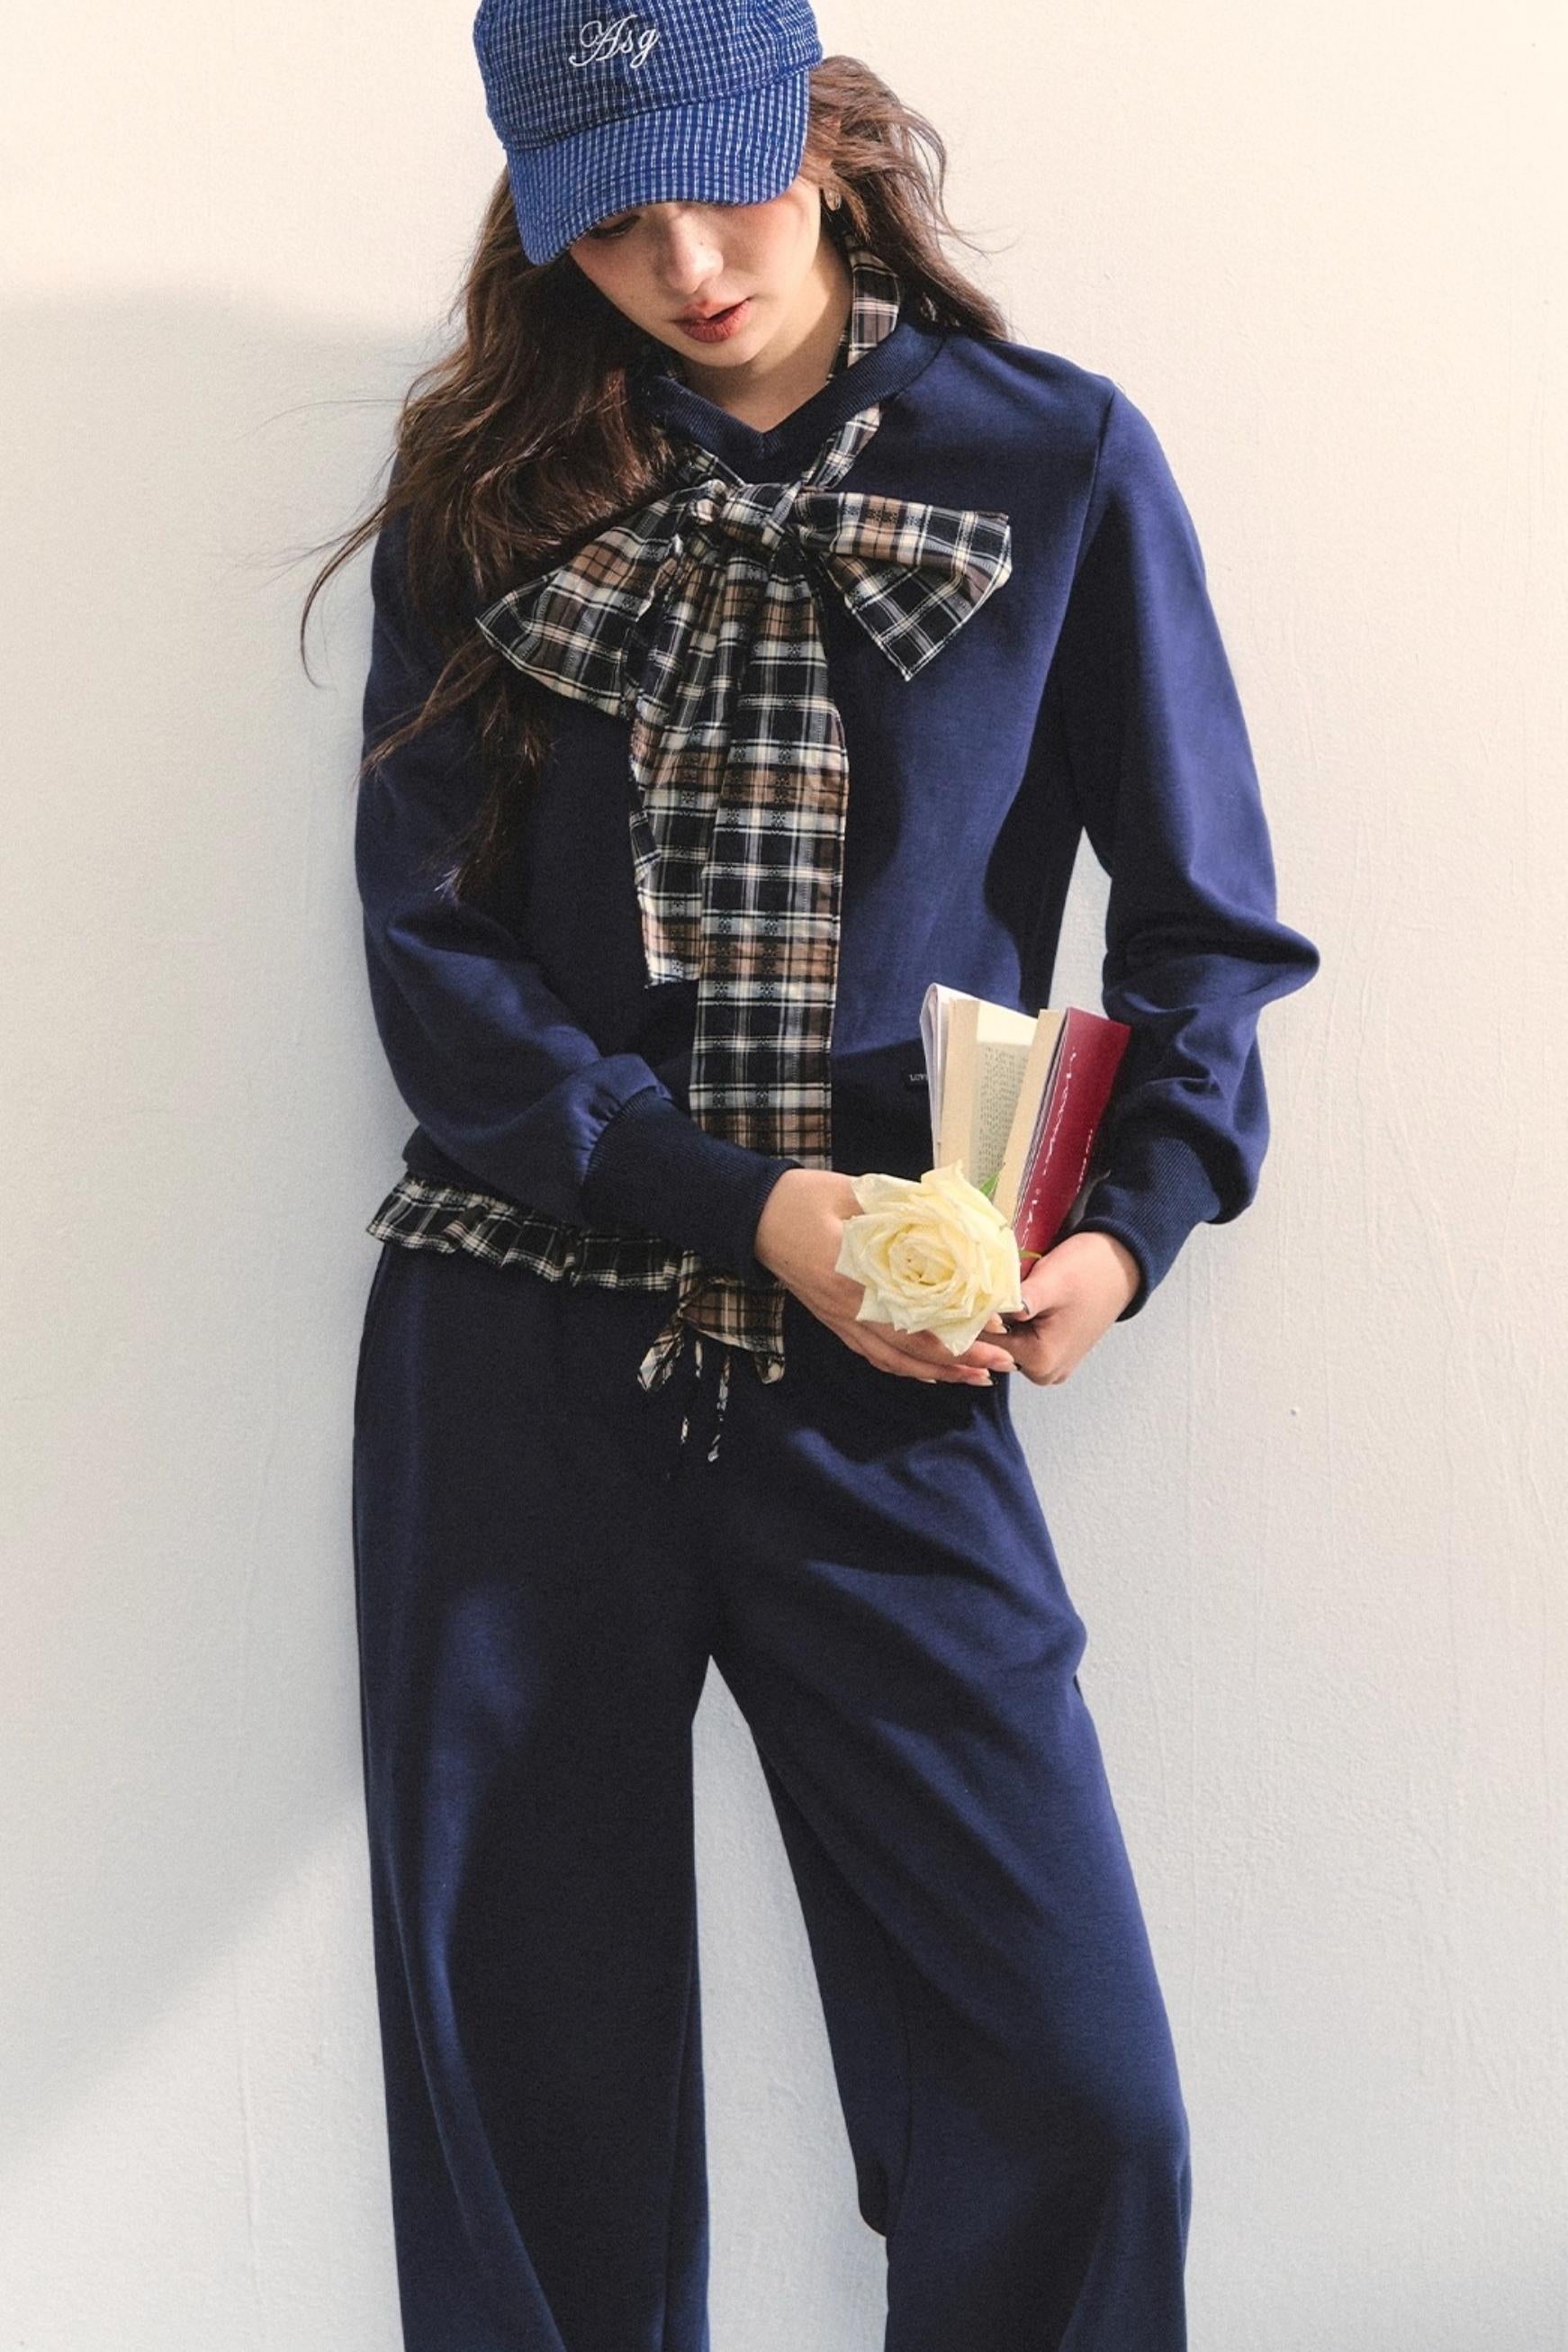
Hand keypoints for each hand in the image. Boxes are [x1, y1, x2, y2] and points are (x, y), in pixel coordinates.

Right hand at [753, 1168, 1017, 1385]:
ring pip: (895, 1361)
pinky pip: (875, 1355)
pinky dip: (908, 1368)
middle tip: (1002, 1364)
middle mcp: (847, 1309)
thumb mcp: (853, 1193)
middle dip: (960, 1362)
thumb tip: (951, 1218)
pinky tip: (932, 1371)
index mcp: (853, 1278)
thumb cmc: (801, 1198)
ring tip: (977, 1376)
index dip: (956, 1330)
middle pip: (911, 1351)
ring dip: (938, 1373)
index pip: (914, 1318)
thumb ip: (899, 1208)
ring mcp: (839, 1320)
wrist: (752, 1215)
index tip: (995, 1328)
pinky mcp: (834, 1321)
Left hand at [986, 1230, 1141, 1385]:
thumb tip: (983, 1314)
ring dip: (1000, 1318)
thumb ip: (1018, 1301)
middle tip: (986, 1285)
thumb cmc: (1088, 1270)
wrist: (1121, 1265)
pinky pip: (1020, 1340)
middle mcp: (1044, 1372)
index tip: (967, 1290)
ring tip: (1006, 1288)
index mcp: (1041, 1361)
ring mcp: (1050, 1366)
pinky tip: (1019, 1299)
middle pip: (994, 1345)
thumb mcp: (1051, 1281)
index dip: (972, 1315)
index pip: (984, 1342)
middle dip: (986, 1318)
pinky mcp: (1053, 1354)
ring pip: (1006, 1341)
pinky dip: (1014, 1322)